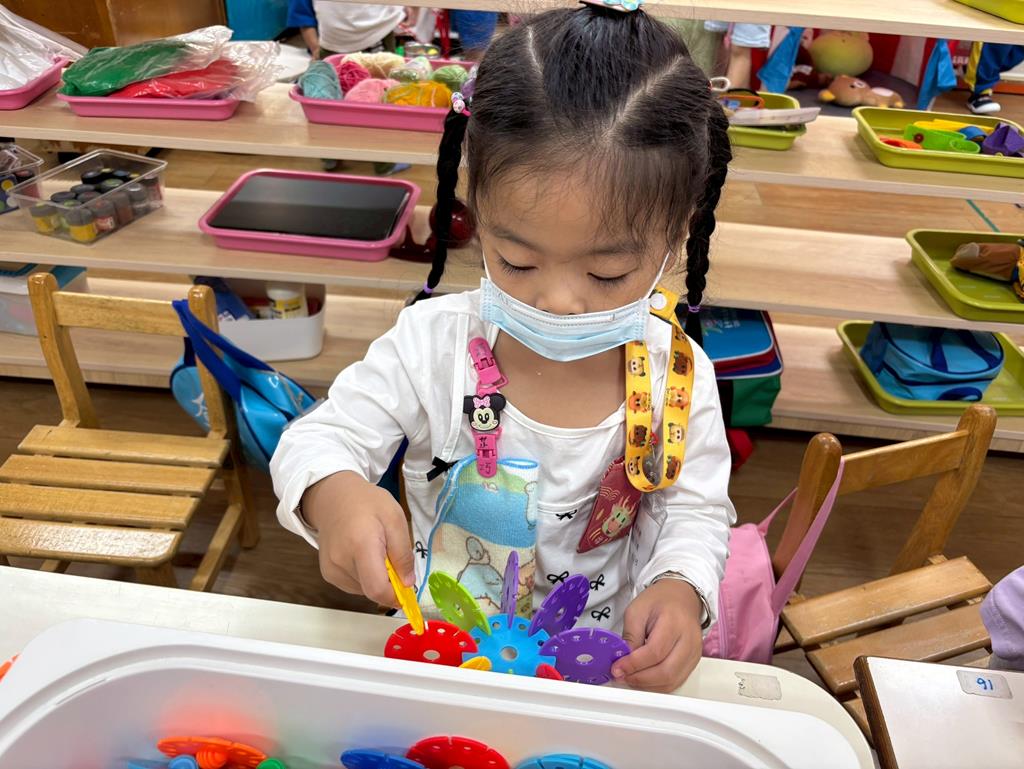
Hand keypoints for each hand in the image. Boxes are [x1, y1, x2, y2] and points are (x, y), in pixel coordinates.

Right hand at [302, 470, 414, 607]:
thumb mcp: (395, 518)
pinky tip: (363, 556)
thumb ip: (403, 553)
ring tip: (375, 551)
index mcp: (361, 545)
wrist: (333, 497)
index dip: (395, 596)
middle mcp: (341, 562)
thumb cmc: (367, 503)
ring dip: (376, 579)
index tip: (408, 590)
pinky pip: (354, 586)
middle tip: (391, 558)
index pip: (377, 589)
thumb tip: (408, 583)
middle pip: (372, 591)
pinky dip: (365, 577)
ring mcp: (331, 570)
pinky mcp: (327, 574)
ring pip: (364, 590)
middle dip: (388, 583)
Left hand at [611, 579, 703, 692]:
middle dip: (639, 679)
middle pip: (666, 671)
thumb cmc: (659, 602)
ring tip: (630, 677)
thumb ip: (630, 636)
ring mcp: (694, 653)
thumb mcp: (636, 610)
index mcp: (674, 622)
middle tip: (621, 675)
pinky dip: (658, 685)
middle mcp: (689, 640)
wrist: (681, 597)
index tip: (617, 668)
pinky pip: (676, 681)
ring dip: (647, 685)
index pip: (655, 652)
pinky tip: (644, 679)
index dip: (634, 664)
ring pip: (671, 681)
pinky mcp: (693, 662)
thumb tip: (623, 662)